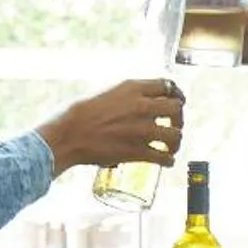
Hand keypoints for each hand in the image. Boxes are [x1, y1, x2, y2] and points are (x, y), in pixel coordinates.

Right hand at [37, 79, 185, 173]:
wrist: (69, 134)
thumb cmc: (80, 113)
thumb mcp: (106, 92)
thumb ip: (125, 96)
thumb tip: (135, 101)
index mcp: (133, 88)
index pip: (168, 85)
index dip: (176, 94)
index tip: (177, 101)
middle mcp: (142, 106)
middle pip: (177, 108)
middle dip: (179, 118)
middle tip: (174, 126)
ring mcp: (142, 130)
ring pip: (175, 135)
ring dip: (176, 142)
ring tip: (171, 147)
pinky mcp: (138, 151)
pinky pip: (164, 157)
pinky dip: (168, 160)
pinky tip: (167, 161)